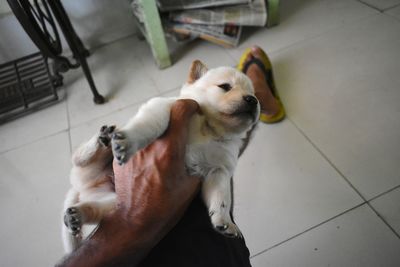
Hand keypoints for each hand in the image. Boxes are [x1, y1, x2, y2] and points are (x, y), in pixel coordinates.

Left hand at [59, 99, 200, 266]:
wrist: (134, 223)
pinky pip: (135, 140)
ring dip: (158, 128)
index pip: (179, 111)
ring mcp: (133, 150)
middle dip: (173, 115)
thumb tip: (197, 153)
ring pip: (146, 125)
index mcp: (170, 149)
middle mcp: (149, 144)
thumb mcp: (190, 186)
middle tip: (180, 123)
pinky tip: (150, 154)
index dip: (188, 106)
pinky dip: (145, 141)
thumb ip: (195, 164)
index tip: (193, 110)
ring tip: (164, 139)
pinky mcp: (121, 157)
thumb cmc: (165, 208)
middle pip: (161, 114)